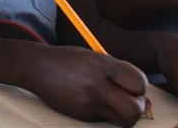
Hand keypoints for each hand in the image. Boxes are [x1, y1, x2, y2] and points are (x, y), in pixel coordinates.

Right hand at [28, 45, 147, 126]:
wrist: (36, 67)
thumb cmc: (69, 59)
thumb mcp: (94, 57)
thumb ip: (117, 71)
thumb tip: (141, 93)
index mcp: (102, 63)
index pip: (139, 82)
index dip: (140, 86)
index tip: (133, 84)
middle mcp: (96, 84)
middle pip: (135, 108)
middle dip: (138, 106)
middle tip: (130, 99)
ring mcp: (88, 102)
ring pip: (125, 120)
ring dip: (126, 114)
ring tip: (116, 103)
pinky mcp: (82, 115)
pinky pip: (105, 119)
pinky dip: (106, 113)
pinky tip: (92, 100)